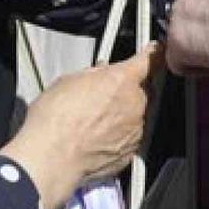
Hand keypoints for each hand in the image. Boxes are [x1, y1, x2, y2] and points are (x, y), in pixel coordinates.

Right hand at [0, 42, 159, 208]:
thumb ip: (94, 74)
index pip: (149, 60)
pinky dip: (118, 137)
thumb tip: (99, 74)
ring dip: (122, 116)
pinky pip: (130, 139)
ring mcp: (135, 131)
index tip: (156, 52)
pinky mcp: (130, 153)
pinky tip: (96, 139)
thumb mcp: (69, 80)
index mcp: (122, 80)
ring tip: (93, 122)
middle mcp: (135, 104)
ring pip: (136, 116)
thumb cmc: (56, 119)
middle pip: (141, 92)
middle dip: (126, 92)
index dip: (153, 55)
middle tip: (102, 97)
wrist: (52, 156)